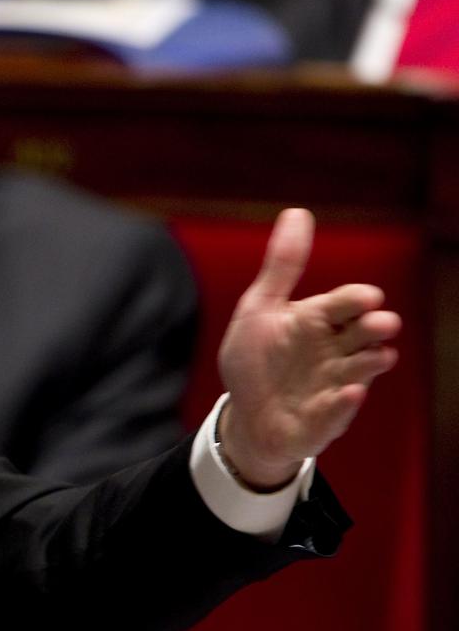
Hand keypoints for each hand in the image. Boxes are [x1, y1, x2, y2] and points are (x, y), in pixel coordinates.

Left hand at [217, 209, 400, 488]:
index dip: (355, 301)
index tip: (367, 297)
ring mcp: (333, 386)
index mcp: (317, 322)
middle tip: (382, 322)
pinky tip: (349, 393)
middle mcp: (334, 352)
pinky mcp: (325, 418)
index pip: (343, 305)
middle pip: (361, 336)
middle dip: (373, 330)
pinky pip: (337, 412)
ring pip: (360, 371)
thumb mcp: (260, 308)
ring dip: (369, 363)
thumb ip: (282, 266)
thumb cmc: (258, 358)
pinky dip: (342, 404)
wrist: (247, 415)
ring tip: (378, 356)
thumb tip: (297, 212)